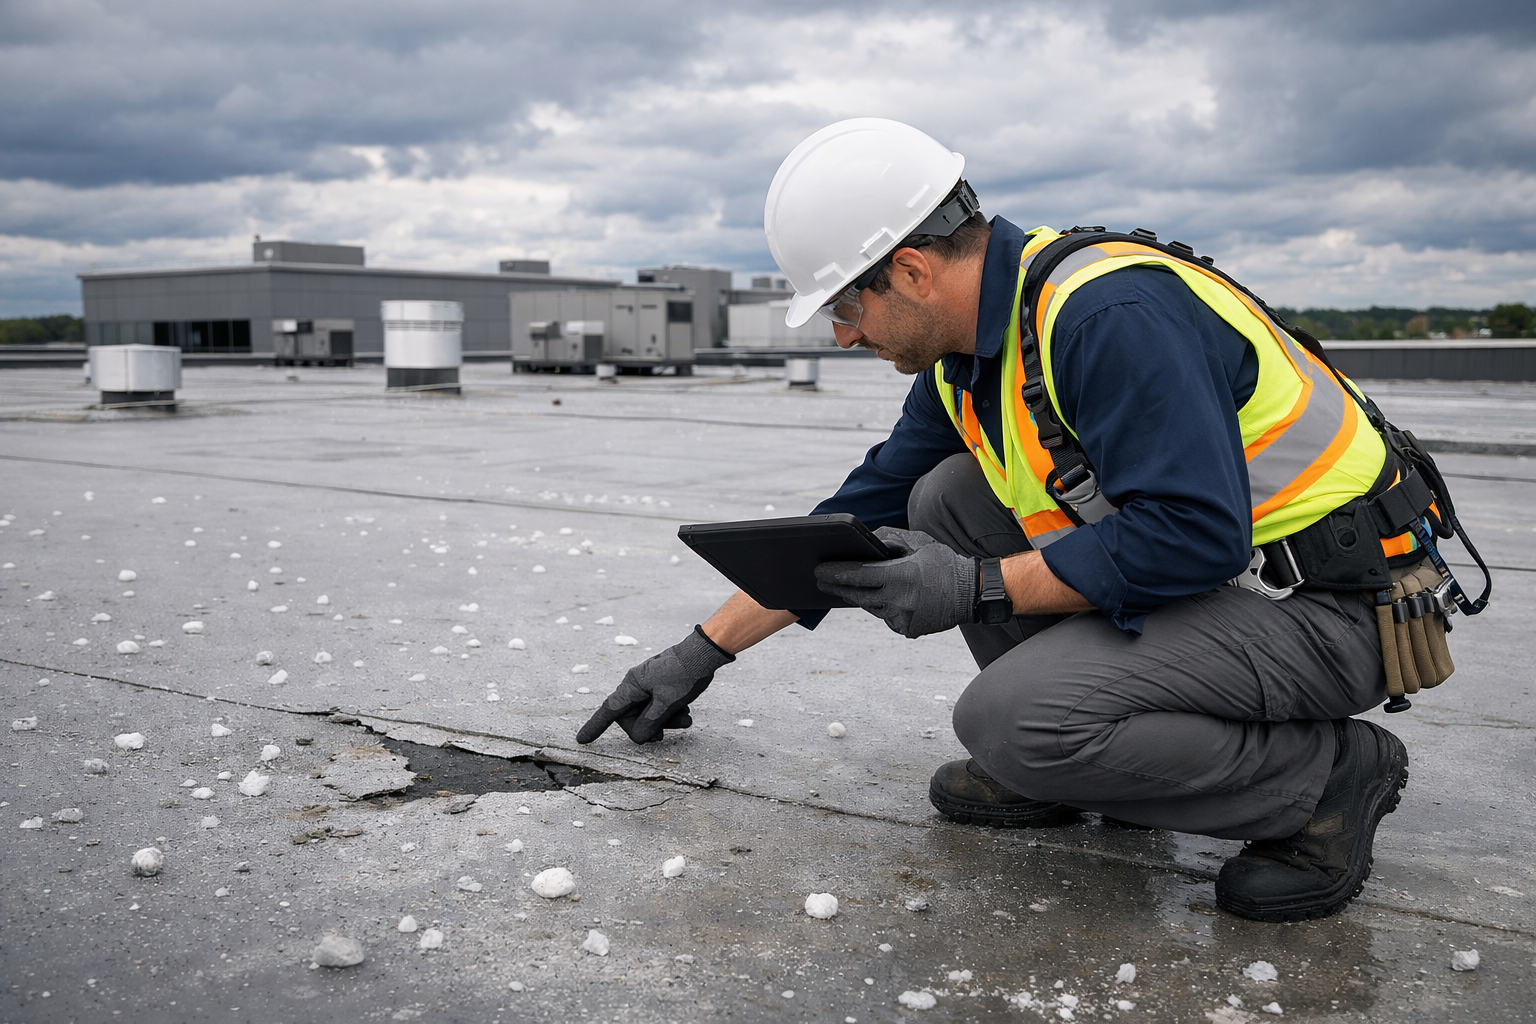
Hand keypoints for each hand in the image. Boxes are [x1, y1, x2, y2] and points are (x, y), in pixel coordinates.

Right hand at [575, 625, 733, 744]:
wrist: (704, 653)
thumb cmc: (684, 675)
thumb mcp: (667, 704)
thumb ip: (650, 723)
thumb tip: (638, 736)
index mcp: (632, 685)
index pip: (609, 710)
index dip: (595, 726)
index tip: (582, 740)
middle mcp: (637, 684)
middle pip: (633, 716)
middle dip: (649, 727)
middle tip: (663, 735)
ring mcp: (650, 683)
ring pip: (649, 712)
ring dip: (665, 721)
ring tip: (685, 720)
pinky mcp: (662, 684)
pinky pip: (660, 705)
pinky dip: (671, 712)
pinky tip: (686, 712)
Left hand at [814, 526, 977, 638]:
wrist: (972, 593)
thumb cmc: (945, 563)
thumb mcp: (919, 543)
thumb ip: (891, 539)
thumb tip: (867, 540)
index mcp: (900, 576)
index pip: (859, 575)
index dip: (836, 573)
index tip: (820, 571)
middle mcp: (898, 600)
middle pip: (857, 595)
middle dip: (837, 586)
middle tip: (822, 580)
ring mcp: (902, 618)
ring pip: (871, 607)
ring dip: (859, 596)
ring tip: (845, 587)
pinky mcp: (907, 629)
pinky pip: (886, 617)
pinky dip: (882, 607)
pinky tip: (881, 597)